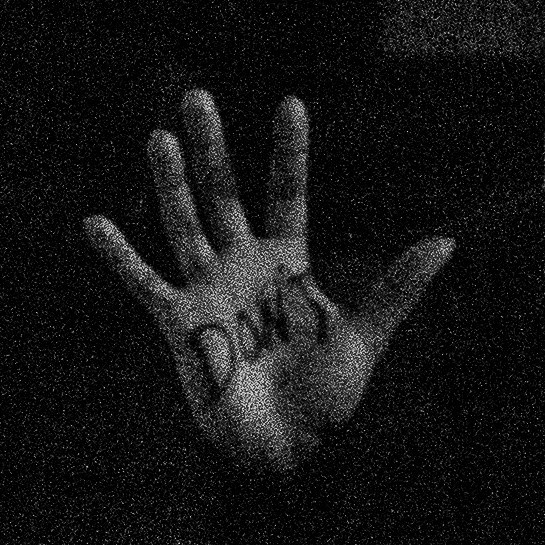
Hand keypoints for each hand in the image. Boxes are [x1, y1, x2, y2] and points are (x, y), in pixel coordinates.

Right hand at [84, 92, 447, 480]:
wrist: (289, 448)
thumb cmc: (328, 396)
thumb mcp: (367, 336)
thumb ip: (398, 288)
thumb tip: (448, 242)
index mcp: (289, 264)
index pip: (288, 193)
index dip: (288, 152)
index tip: (290, 103)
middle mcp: (244, 267)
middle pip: (224, 195)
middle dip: (212, 148)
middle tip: (197, 96)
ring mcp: (208, 290)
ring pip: (184, 224)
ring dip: (171, 183)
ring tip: (159, 138)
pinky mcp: (178, 322)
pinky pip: (144, 283)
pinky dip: (120, 256)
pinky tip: (96, 223)